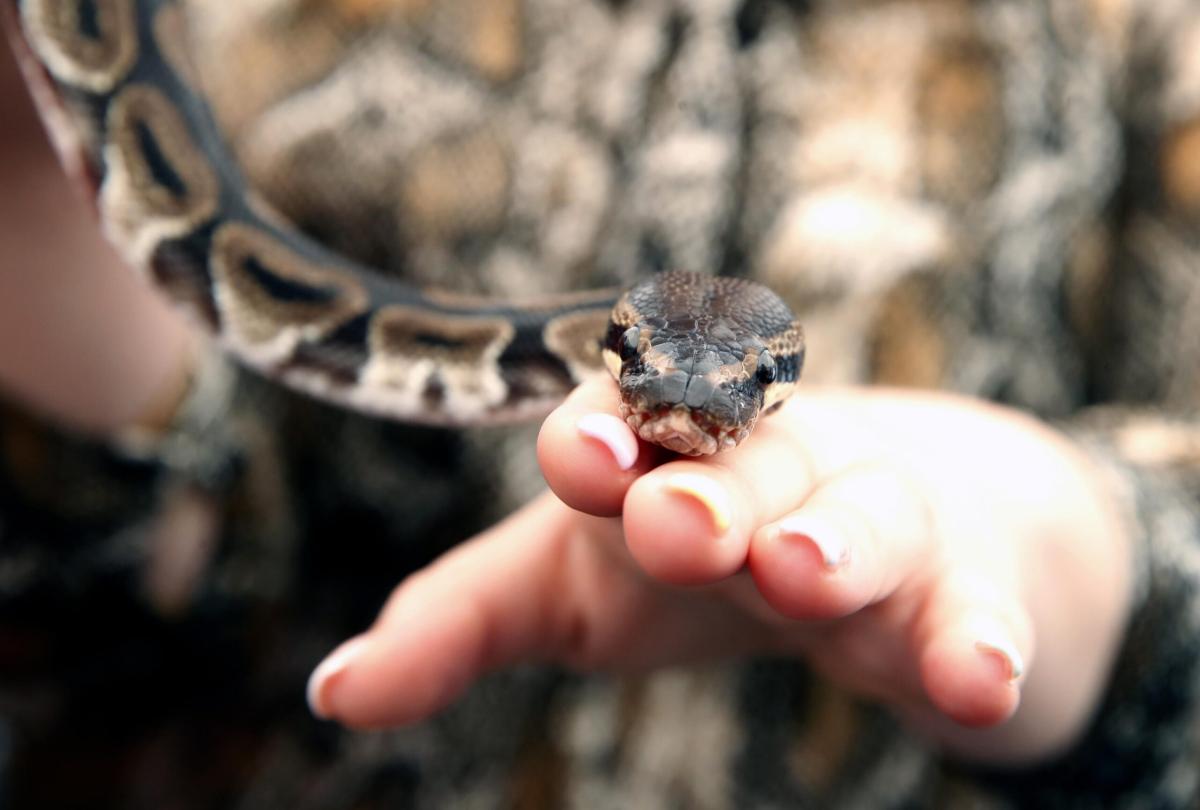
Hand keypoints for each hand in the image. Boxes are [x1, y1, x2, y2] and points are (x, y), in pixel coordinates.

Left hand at [307, 379, 1131, 764]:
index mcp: (665, 451)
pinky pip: (973, 603)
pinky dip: (980, 636)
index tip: (577, 464)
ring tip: (803, 572)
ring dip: (834, 537)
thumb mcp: (570, 584)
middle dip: (707, 487)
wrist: (895, 523)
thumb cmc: (700, 542)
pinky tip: (978, 680)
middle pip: (742, 463)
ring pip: (863, 514)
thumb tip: (331, 694)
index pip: (626, 425)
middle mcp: (766, 465)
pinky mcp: (964, 579)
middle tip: (676, 524)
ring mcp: (874, 514)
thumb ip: (459, 621)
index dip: (600, 441)